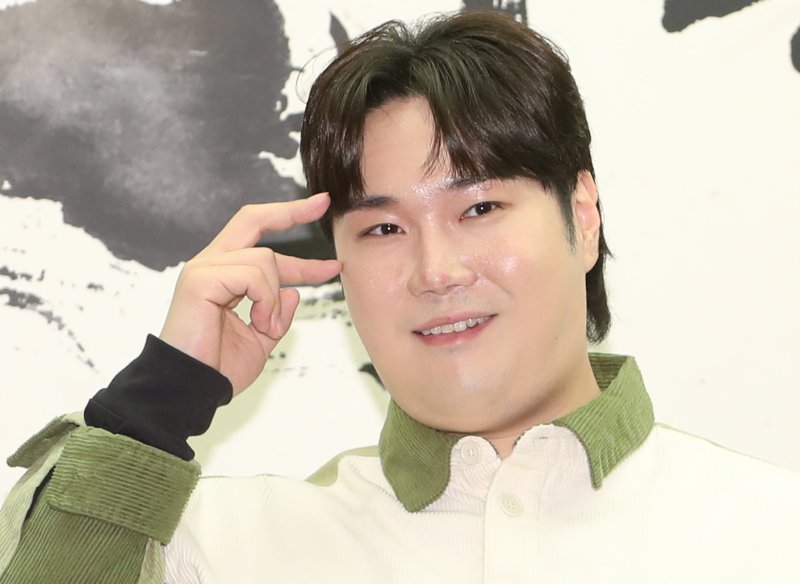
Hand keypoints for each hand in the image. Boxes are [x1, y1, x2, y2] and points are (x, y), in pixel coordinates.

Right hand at [159, 193, 341, 395]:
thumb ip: (276, 313)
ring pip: (264, 259)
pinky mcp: (200, 280)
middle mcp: (211, 264)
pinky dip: (266, 301)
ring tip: (267, 326)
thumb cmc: (219, 368)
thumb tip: (294, 292)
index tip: (321, 213)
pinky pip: (252, 276)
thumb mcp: (261, 338)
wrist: (191, 390)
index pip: (259, 239)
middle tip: (323, 203)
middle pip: (252, 219)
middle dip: (290, 210)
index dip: (290, 226)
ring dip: (276, 296)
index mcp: (223, 274)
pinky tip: (259, 322)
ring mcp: (203, 269)